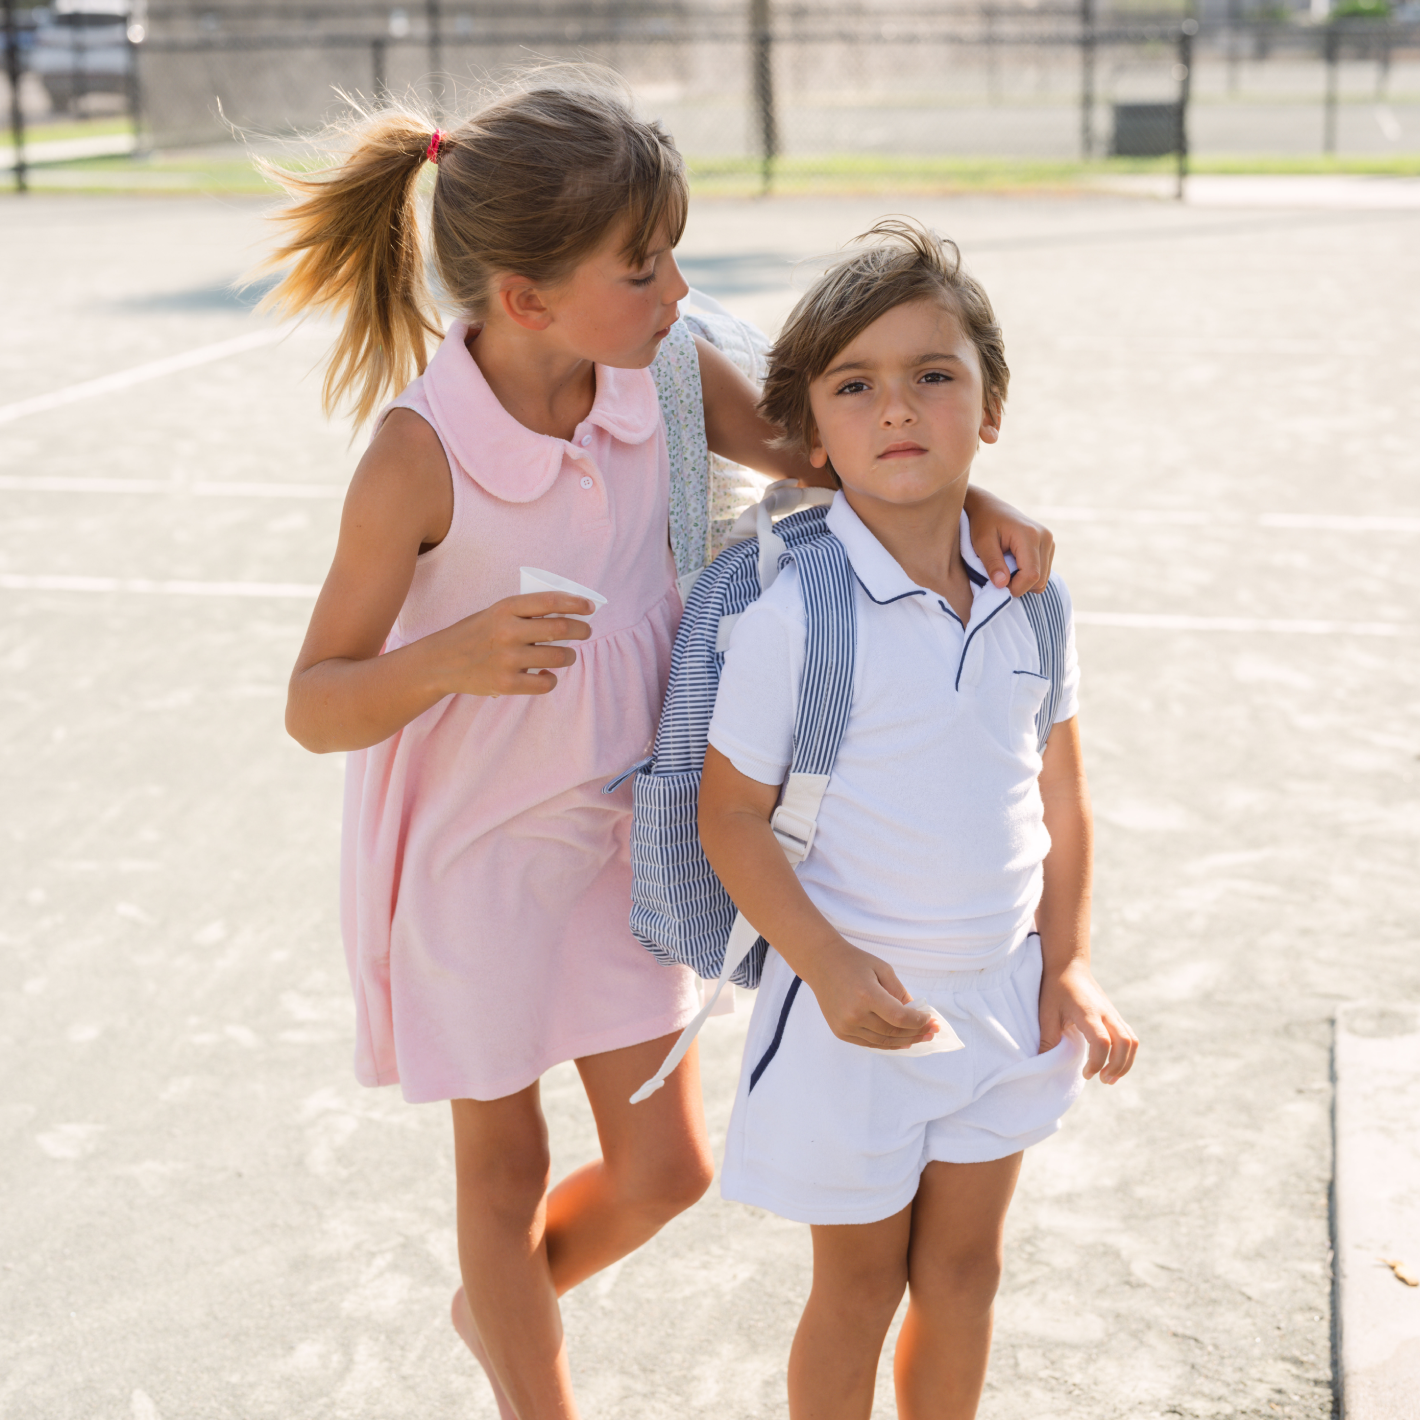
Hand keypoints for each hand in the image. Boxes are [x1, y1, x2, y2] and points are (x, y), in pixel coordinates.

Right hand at [426, 592, 593, 697]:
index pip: (550, 601)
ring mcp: (508, 659)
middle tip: (585, 632)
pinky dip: (551, 679)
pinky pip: (546, 683)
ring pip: (559, 657)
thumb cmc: (474, 634)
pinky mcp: (507, 684)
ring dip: (569, 656)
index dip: (576, 603)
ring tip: (566, 656)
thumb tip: (567, 614)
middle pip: (562, 628)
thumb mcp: (495, 613)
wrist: (440, 662)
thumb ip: (525, 613)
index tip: (590, 607)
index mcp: (506, 608)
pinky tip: (545, 675)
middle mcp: (508, 631)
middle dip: (582, 630)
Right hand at [803, 940, 937, 1049]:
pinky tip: (901, 1041)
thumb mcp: (883, 969)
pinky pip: (869, 1043)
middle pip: (893, 1032)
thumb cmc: (854, 962)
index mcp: (867, 995)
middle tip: (932, 1032)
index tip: (931, 1020)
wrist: (822, 964)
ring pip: (883, 1042)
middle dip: (917, 1033)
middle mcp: (854, 1014)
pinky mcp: (840, 1032)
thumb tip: (916, 1014)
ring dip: (905, 1042)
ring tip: (920, 1038)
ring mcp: (845, 1026)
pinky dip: (887, 1044)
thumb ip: (900, 992)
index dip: (919, 1022)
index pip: (900, 1018)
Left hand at [965, 489, 1054, 595]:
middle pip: (1040, 580)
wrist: (989, 507)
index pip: (1032, 575)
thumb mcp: (981, 543)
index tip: (998, 586)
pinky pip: (1043, 572)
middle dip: (1019, 586)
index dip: (1016, 588)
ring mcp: (1049, 541)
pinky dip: (1028, 576)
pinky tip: (1014, 565)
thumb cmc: (982, 523)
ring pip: (1043, 579)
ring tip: (1005, 569)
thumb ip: (992, 563)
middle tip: (999, 578)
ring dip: (1023, 581)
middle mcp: (1045, 537)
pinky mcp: (1049, 546)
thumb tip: (1002, 584)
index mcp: (1030, 535)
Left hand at [1038, 960, 1137, 1083]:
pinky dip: (1126, 1053)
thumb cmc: (1056, 989)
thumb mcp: (1047, 1013)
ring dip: (1125, 1062)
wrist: (1069, 966)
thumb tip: (1042, 1063)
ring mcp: (1113, 1013)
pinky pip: (1129, 1036)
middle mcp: (1106, 1013)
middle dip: (1117, 1066)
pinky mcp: (1115, 1015)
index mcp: (1088, 1012)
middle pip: (1124, 1043)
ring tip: (1109, 1078)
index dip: (1097, 1062)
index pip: (1102, 1041)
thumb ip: (1047, 1039)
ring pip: (1131, 1041)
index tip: (1086, 1074)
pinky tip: (1113, 1064)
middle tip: (1102, 1080)